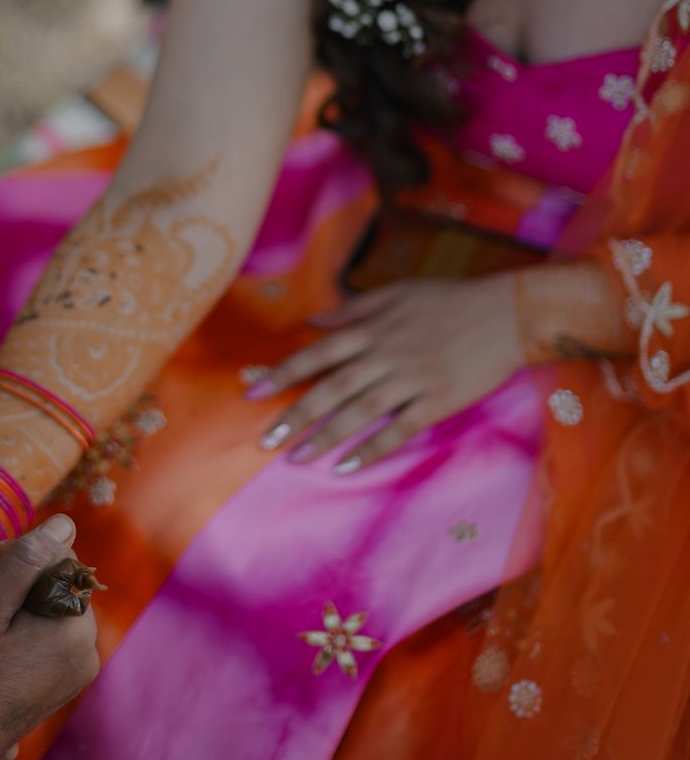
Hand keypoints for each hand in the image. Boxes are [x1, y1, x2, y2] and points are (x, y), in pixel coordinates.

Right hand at [0, 515, 99, 759]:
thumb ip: (26, 557)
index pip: (51, 557)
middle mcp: (86, 649)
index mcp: (76, 627)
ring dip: (2, 598)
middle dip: (2, 575)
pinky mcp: (55, 685)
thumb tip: (66, 524)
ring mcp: (73, 671)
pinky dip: (8, 627)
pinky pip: (37, 635)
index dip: (6, 553)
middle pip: (48, 582)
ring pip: (40, 606)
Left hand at [249, 274, 524, 469]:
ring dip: (326, 436)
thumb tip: (310, 321)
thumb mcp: (396, 293)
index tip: (253, 392)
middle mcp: (386, 354)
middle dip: (296, 414)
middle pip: (332, 387)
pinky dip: (372, 448)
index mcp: (373, 327)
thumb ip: (352, 310)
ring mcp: (412, 379)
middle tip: (265, 440)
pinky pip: (399, 429)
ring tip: (296, 459)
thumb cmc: (449, 300)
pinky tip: (347, 466)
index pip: (318, 352)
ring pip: (360, 412)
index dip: (284, 373)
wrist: (507, 314)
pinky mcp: (437, 401)